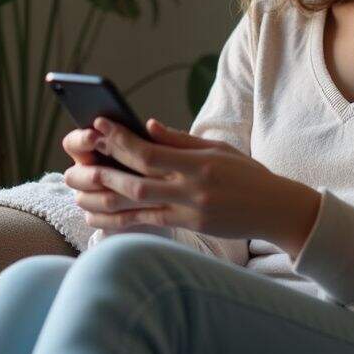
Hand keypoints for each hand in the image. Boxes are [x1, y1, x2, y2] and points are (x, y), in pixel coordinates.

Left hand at [62, 116, 320, 253]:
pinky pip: (147, 223)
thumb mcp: (218, 148)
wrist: (276, 209)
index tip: (97, 127)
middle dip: (103, 170)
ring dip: (103, 200)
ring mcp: (189, 210)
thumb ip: (179, 139)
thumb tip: (144, 126)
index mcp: (198, 161)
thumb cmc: (246, 174)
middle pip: (136, 179)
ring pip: (136, 205)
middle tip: (77, 163)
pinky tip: (98, 219)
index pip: (150, 151)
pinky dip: (120, 221)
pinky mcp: (189, 227)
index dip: (119, 140)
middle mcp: (191, 187)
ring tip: (78, 194)